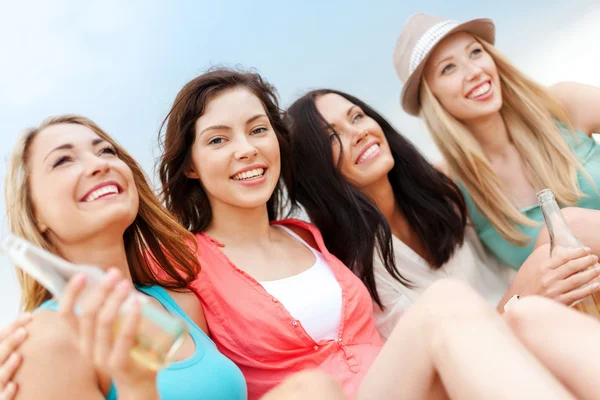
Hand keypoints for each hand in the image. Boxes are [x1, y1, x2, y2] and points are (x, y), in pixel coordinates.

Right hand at [0, 313, 31, 399]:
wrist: (9, 395)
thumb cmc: (16, 373)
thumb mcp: (16, 355)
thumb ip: (23, 342)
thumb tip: (44, 317)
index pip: (0, 337)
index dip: (12, 326)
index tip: (29, 316)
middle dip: (9, 342)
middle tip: (24, 332)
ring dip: (8, 367)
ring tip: (18, 355)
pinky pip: (1, 399)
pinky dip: (6, 393)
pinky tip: (15, 386)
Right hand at [59, 269, 158, 397]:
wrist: (137, 386)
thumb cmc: (126, 353)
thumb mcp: (111, 334)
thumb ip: (110, 314)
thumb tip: (117, 281)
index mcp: (81, 340)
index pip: (66, 315)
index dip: (71, 294)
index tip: (81, 275)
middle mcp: (86, 349)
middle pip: (88, 314)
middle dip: (101, 290)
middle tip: (115, 274)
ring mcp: (101, 357)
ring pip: (104, 322)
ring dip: (116, 299)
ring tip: (127, 285)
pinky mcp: (119, 363)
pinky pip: (124, 336)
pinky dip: (131, 317)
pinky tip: (138, 303)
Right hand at [522, 246, 599, 304]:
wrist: (526, 305)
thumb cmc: (536, 288)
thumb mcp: (540, 273)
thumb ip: (554, 265)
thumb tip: (571, 254)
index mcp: (544, 268)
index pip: (563, 257)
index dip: (577, 252)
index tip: (587, 250)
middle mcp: (548, 278)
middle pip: (572, 266)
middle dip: (586, 261)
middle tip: (595, 258)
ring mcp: (554, 290)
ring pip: (577, 279)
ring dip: (591, 273)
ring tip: (598, 269)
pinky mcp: (560, 301)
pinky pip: (578, 294)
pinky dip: (589, 289)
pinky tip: (597, 285)